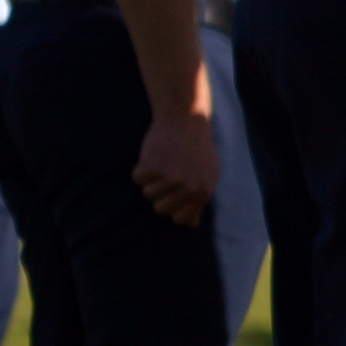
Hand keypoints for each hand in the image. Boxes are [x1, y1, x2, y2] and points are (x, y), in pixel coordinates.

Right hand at [134, 111, 217, 226]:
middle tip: (170, 173)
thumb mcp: (207, 175)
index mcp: (203, 193)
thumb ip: (199, 200)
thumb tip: (192, 224)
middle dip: (161, 194)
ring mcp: (170, 179)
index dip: (173, 207)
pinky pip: (137, 178)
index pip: (179, 219)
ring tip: (164, 162)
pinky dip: (141, 168)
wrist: (186, 120)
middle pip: (160, 209)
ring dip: (152, 180)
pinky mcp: (152, 167)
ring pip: (148, 194)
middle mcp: (188, 189)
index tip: (175, 192)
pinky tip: (154, 155)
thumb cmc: (196, 150)